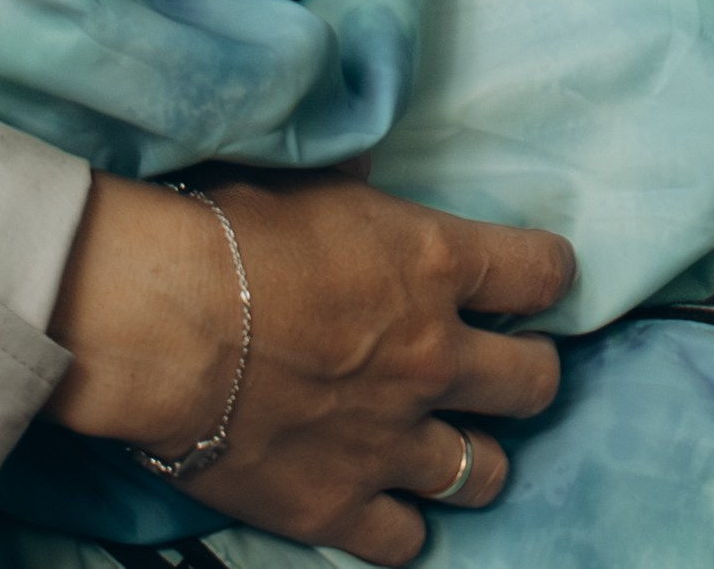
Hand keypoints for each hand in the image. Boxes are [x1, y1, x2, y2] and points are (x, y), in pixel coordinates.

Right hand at [46, 169, 571, 562]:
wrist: (164, 325)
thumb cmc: (226, 232)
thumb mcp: (305, 180)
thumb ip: (358, 190)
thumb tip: (368, 180)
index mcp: (433, 264)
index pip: (541, 273)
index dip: (549, 275)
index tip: (540, 280)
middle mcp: (434, 358)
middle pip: (534, 382)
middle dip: (529, 372)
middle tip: (503, 365)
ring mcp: (393, 443)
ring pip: (484, 473)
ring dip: (475, 456)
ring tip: (451, 441)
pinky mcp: (341, 506)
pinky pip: (407, 539)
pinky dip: (401, 521)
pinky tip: (386, 499)